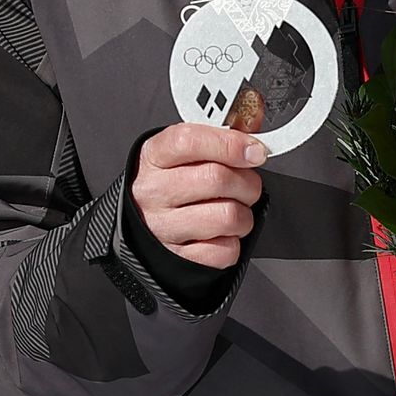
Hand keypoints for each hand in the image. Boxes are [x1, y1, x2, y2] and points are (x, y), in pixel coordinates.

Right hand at [133, 122, 267, 269]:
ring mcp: (164, 226)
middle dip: (247, 182)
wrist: (141, 221)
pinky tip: (220, 234)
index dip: (231, 144)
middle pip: (217, 179)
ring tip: (234, 211)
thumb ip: (217, 140)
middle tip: (246, 185)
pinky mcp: (178, 257)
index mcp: (154, 157)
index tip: (254, 151)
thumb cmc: (168, 183)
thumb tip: (253, 138)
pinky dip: (232, 243)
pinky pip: (225, 251)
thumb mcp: (180, 153)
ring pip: (228, 217)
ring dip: (243, 215)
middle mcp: (154, 191)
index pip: (191, 142)